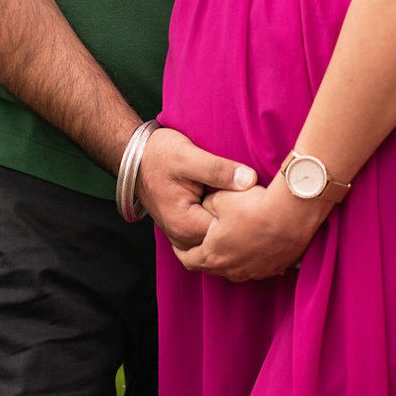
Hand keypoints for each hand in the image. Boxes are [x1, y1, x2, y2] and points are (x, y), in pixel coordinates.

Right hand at [139, 125, 256, 252]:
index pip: (226, 233)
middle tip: (260, 203)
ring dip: (233, 225)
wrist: (135, 156)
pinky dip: (223, 224)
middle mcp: (183, 236)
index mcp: (185, 224)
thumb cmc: (159, 154)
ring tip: (251, 206)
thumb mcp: (189, 156)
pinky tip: (235, 209)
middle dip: (242, 224)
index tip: (260, 202)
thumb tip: (250, 180)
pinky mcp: (185, 227)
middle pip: (223, 240)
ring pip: (217, 238)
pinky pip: (210, 232)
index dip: (246, 218)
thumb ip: (219, 170)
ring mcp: (183, 235)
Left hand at [171, 172, 328, 281]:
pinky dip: (253, 257)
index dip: (182, 250)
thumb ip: (207, 206)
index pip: (189, 259)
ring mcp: (254, 272)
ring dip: (231, 258)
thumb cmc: (252, 206)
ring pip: (236, 268)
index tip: (180, 244)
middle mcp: (232, 270)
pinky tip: (257, 244)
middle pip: (212, 267)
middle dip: (206, 254)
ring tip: (232, 242)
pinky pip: (258, 266)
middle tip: (205, 242)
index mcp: (213, 255)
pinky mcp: (274, 269)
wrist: (290, 215)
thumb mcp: (220, 199)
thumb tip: (205, 208)